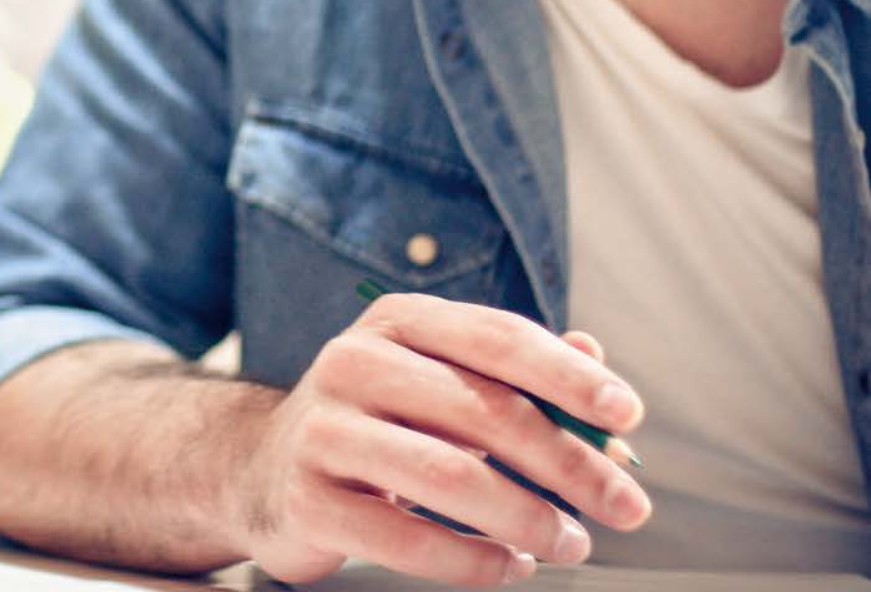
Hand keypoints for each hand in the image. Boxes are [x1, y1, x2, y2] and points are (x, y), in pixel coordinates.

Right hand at [235, 292, 652, 586]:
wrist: (260, 469)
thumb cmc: (374, 423)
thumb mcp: (438, 380)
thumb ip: (513, 373)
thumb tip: (596, 357)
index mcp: (396, 322)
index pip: (496, 337)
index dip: (569, 376)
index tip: (628, 416)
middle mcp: (352, 362)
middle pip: (484, 411)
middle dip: (570, 464)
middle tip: (626, 506)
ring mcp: (323, 431)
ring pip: (449, 477)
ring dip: (528, 518)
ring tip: (570, 543)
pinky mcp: (307, 500)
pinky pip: (406, 540)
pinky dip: (474, 561)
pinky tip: (509, 566)